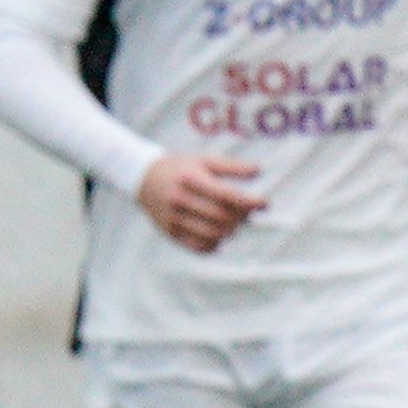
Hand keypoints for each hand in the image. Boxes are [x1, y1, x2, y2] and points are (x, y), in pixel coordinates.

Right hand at [135, 152, 265, 253]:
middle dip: (241, 217)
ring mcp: (173, 218)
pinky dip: (215, 243)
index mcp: (190, 180)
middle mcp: (179, 200)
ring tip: (234, 222)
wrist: (142, 178)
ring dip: (231, 231)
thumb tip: (259, 171)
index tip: (265, 203)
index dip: (249, 202)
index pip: (225, 195)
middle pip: (221, 216)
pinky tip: (219, 233)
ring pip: (212, 234)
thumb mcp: (203, 160)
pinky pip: (199, 246)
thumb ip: (232, 166)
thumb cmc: (179, 168)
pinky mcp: (170, 232)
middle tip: (248, 212)